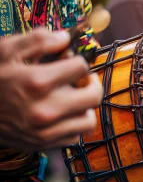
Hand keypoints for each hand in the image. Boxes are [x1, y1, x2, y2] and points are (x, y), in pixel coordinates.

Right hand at [0, 29, 102, 150]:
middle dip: (90, 82)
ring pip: (88, 119)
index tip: (67, 60)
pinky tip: (62, 114)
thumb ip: (37, 39)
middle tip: (79, 78)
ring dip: (85, 106)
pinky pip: (75, 136)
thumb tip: (65, 38)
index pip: (81, 67)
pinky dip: (74, 124)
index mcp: (37, 82)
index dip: (77, 59)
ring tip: (72, 97)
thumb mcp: (4, 50)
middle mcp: (46, 109)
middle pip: (94, 95)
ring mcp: (46, 130)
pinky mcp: (43, 144)